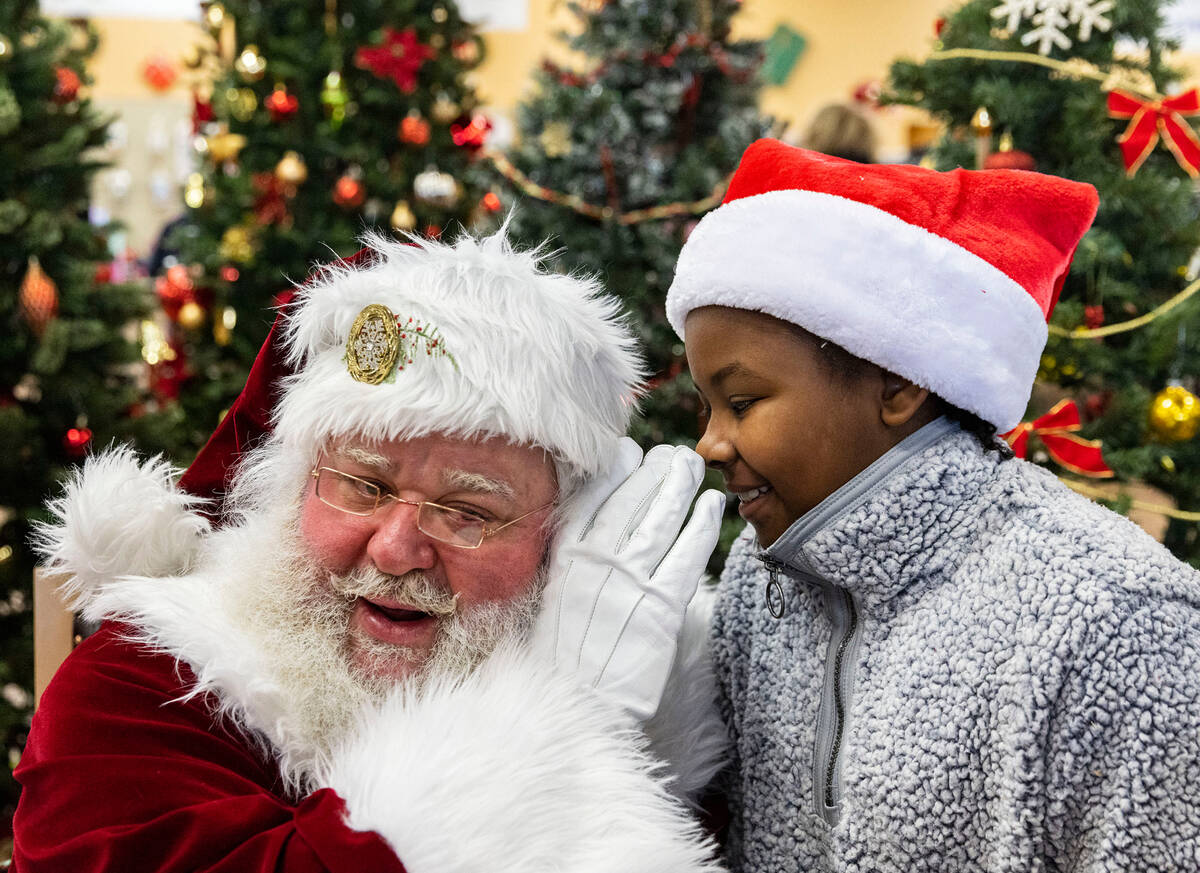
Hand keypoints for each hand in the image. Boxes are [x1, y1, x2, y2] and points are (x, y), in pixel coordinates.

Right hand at [531, 437, 724, 721]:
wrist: (579, 708)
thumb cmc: (562, 660)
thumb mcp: (550, 602)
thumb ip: (567, 565)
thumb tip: (587, 533)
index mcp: (564, 561)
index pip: (590, 500)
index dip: (613, 471)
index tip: (629, 451)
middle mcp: (595, 564)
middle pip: (630, 501)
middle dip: (653, 470)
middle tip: (671, 454)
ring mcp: (628, 583)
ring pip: (659, 519)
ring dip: (679, 486)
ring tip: (692, 467)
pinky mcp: (660, 607)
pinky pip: (687, 555)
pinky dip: (701, 525)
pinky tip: (713, 506)